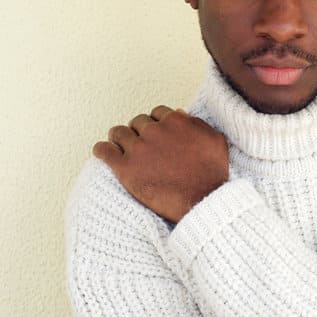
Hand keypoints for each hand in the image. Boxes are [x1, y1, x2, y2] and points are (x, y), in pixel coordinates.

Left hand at [93, 105, 228, 223]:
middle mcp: (154, 131)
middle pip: (137, 122)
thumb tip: (181, 115)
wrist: (202, 202)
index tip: (156, 135)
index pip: (156, 113)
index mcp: (175, 121)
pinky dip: (102, 150)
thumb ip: (196, 124)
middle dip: (139, 132)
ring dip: (120, 139)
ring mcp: (138, 149)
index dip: (156, 124)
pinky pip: (104, 151)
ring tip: (120, 148)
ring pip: (118, 133)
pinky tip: (103, 153)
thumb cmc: (212, 174)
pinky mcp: (125, 168)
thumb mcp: (214, 140)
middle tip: (142, 146)